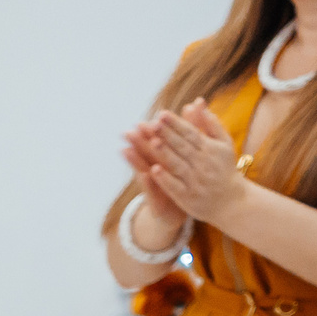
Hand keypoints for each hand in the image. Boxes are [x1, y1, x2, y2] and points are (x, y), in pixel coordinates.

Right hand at [116, 125, 190, 246]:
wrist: (178, 211)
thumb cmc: (182, 180)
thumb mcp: (186, 156)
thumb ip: (189, 131)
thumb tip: (191, 104)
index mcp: (163, 157)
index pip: (158, 139)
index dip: (154, 129)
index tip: (148, 117)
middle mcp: (155, 169)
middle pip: (147, 153)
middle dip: (138, 142)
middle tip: (128, 130)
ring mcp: (153, 184)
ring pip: (142, 170)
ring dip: (134, 161)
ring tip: (125, 150)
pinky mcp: (155, 199)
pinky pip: (150, 190)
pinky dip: (147, 183)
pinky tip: (144, 174)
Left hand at [133, 100, 247, 226]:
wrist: (232, 202)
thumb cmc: (225, 169)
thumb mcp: (224, 144)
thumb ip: (211, 124)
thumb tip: (198, 101)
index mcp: (210, 149)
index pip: (190, 133)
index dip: (176, 124)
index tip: (162, 113)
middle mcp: (203, 164)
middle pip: (182, 147)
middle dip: (168, 135)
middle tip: (152, 123)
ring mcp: (195, 181)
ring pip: (178, 165)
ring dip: (165, 154)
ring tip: (152, 142)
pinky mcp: (188, 198)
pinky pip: (175, 187)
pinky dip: (165, 179)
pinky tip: (153, 170)